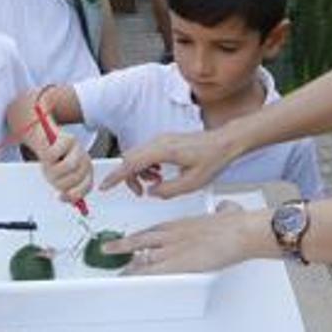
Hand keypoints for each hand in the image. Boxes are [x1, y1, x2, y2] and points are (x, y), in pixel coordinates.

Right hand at [36, 132, 92, 203]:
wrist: (46, 141)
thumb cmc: (55, 162)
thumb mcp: (60, 179)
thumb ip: (68, 191)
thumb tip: (74, 204)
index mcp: (86, 172)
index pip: (86, 187)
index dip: (74, 195)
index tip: (61, 197)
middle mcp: (85, 160)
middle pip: (75, 178)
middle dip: (58, 181)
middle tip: (51, 177)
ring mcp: (78, 149)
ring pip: (67, 166)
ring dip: (52, 170)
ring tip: (48, 167)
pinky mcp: (67, 139)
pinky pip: (54, 154)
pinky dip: (47, 157)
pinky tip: (46, 154)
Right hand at [99, 130, 233, 198]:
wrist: (226, 142)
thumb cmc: (213, 158)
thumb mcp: (192, 183)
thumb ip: (168, 190)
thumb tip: (152, 192)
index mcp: (163, 150)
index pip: (131, 163)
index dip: (116, 176)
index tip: (105, 186)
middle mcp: (160, 141)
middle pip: (130, 158)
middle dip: (129, 177)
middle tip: (140, 192)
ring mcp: (162, 139)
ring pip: (137, 155)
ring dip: (139, 171)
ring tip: (155, 183)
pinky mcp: (166, 140)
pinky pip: (147, 152)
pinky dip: (147, 165)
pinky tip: (160, 174)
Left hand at [102, 200, 268, 274]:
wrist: (239, 231)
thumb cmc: (237, 224)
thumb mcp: (225, 211)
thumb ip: (222, 210)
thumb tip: (226, 208)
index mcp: (181, 223)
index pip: (155, 229)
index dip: (142, 236)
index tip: (134, 239)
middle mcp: (172, 234)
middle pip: (141, 239)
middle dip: (125, 245)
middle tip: (109, 248)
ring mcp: (172, 248)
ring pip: (141, 255)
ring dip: (127, 262)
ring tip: (115, 267)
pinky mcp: (176, 263)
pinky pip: (151, 271)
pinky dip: (138, 275)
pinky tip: (128, 279)